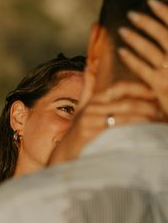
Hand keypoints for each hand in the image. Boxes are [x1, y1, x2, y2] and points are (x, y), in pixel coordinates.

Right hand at [48, 81, 162, 164]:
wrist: (65, 155)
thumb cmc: (78, 133)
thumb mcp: (81, 110)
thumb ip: (87, 90)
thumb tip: (89, 68)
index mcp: (94, 100)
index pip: (119, 88)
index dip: (139, 88)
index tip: (154, 94)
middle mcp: (92, 108)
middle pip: (126, 102)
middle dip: (147, 106)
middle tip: (161, 112)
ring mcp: (91, 121)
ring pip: (124, 116)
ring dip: (144, 119)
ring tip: (157, 123)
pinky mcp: (91, 134)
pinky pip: (117, 130)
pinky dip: (133, 130)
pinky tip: (143, 133)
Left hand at [118, 0, 167, 116]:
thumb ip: (166, 55)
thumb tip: (160, 42)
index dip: (166, 12)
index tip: (154, 2)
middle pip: (164, 34)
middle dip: (148, 21)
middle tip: (133, 14)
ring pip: (151, 49)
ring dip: (136, 37)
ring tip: (123, 29)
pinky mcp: (161, 87)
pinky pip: (143, 68)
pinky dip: (132, 57)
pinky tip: (121, 51)